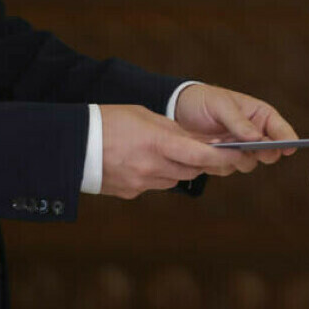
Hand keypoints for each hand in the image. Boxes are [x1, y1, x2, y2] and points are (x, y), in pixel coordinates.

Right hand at [98, 104, 243, 198]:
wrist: (70, 145)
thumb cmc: (106, 121)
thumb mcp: (143, 115)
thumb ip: (171, 129)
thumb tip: (195, 139)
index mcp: (157, 143)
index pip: (201, 156)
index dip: (223, 157)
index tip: (238, 153)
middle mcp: (152, 167)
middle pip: (192, 170)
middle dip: (203, 162)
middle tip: (212, 152)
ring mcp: (141, 183)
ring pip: (175, 179)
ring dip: (180, 168)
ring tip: (169, 151)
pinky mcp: (130, 193)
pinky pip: (154, 185)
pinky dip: (158, 174)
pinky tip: (144, 161)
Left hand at [173, 84, 300, 169]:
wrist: (178, 111)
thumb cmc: (205, 100)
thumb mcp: (221, 105)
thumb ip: (238, 121)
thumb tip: (257, 138)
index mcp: (261, 116)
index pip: (281, 130)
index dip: (288, 140)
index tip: (290, 148)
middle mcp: (255, 135)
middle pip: (270, 152)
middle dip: (263, 153)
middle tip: (254, 149)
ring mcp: (240, 150)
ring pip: (249, 164)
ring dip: (236, 157)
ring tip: (218, 143)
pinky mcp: (224, 161)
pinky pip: (228, 169)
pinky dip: (218, 162)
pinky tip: (208, 148)